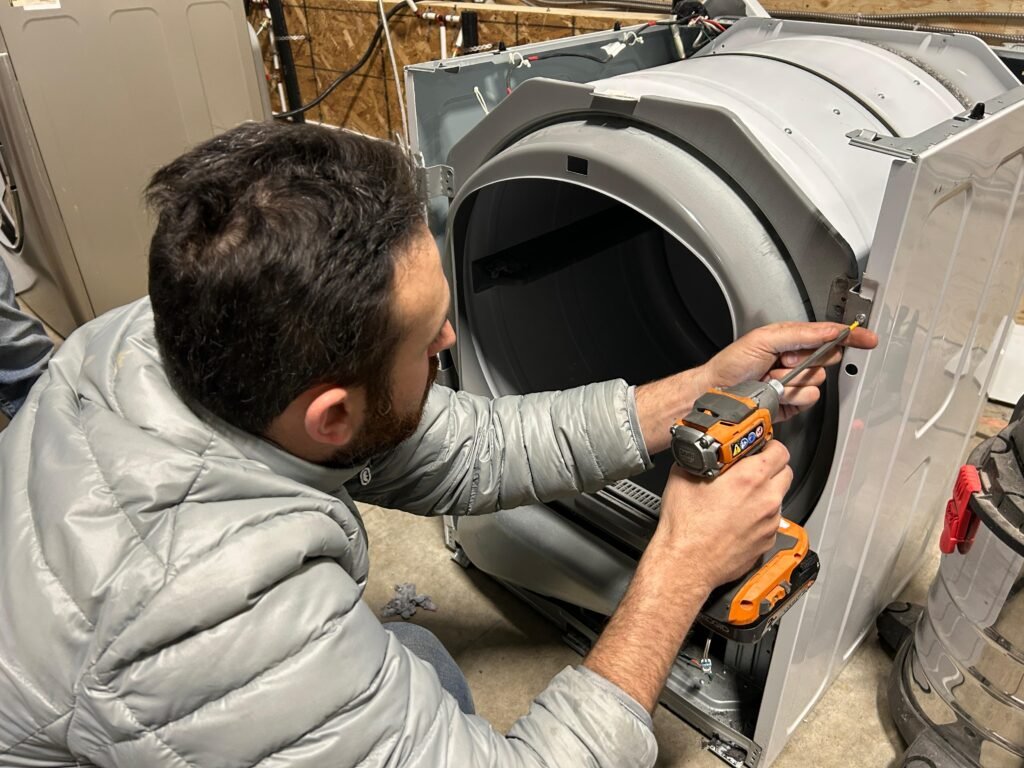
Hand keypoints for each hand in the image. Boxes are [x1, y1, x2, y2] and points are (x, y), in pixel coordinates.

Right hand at [654, 440, 792, 591]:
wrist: (686, 563)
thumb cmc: (686, 527)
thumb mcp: (683, 477)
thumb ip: (699, 460)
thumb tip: (699, 454)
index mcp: (749, 478)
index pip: (779, 449)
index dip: (769, 445)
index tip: (759, 447)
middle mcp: (766, 499)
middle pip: (786, 471)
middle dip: (771, 467)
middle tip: (752, 468)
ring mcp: (770, 522)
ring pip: (779, 498)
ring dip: (766, 493)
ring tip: (742, 496)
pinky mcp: (767, 541)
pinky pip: (771, 521)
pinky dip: (760, 516)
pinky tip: (739, 519)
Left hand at [700, 322, 878, 421]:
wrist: (716, 392)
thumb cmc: (732, 363)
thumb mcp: (765, 338)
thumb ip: (800, 334)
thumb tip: (828, 330)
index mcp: (791, 341)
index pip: (828, 337)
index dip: (849, 337)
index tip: (867, 338)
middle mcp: (796, 362)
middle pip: (826, 360)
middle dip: (808, 360)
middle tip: (785, 360)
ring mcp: (794, 384)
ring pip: (817, 383)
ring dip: (795, 381)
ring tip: (772, 379)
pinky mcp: (792, 405)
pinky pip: (807, 401)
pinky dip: (792, 398)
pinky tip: (775, 394)